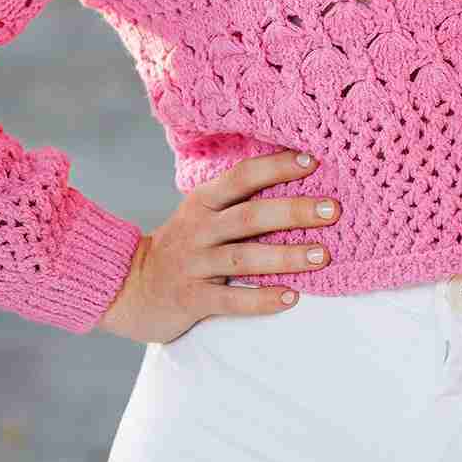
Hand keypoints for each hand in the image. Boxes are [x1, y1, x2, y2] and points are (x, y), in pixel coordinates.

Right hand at [97, 148, 341, 344]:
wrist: (128, 287)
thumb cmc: (184, 245)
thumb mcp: (203, 213)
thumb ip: (240, 200)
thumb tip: (302, 180)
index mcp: (203, 201)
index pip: (242, 177)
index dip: (277, 166)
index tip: (313, 161)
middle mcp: (198, 229)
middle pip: (250, 216)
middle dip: (294, 211)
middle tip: (332, 210)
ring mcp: (193, 264)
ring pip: (244, 257)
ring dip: (286, 256)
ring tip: (321, 255)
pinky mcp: (191, 298)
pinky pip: (230, 300)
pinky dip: (261, 299)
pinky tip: (290, 297)